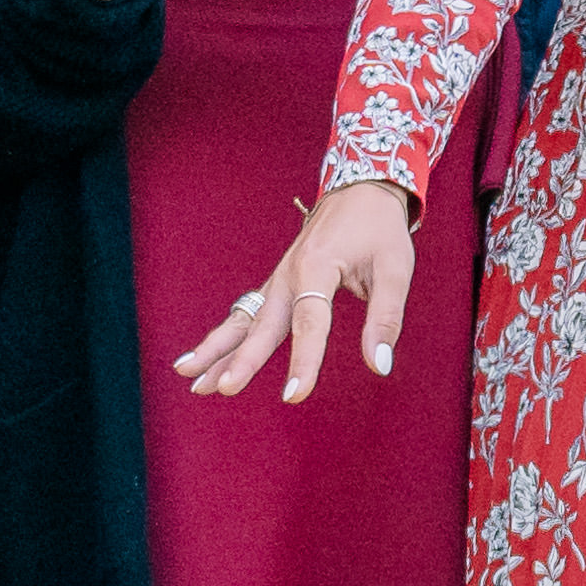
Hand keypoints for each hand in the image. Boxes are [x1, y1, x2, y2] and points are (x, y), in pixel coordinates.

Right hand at [185, 180, 421, 399]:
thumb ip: (386, 318)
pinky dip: (222, 341)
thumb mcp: (395, 269)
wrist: (359, 190)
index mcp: (318, 267)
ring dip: (216, 350)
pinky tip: (200, 364)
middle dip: (243, 359)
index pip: (310, 322)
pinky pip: (245, 318)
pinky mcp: (274, 287)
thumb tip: (380, 366)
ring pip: (243, 321)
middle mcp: (289, 275)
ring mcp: (276, 281)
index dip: (304, 360)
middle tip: (226, 388)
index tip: (294, 395)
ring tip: (190, 378)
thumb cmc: (379, 230)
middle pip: (264, 324)